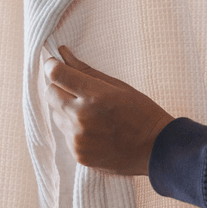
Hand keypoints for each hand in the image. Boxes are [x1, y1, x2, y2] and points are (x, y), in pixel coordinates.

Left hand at [43, 46, 174, 176]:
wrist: (156, 149)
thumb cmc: (142, 112)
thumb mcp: (119, 86)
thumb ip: (87, 71)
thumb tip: (62, 53)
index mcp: (96, 96)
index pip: (58, 75)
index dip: (52, 66)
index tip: (54, 64)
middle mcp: (82, 118)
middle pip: (50, 94)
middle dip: (58, 86)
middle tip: (73, 87)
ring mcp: (78, 139)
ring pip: (56, 115)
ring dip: (66, 109)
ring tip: (89, 112)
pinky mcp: (78, 154)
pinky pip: (65, 135)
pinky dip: (74, 129)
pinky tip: (94, 129)